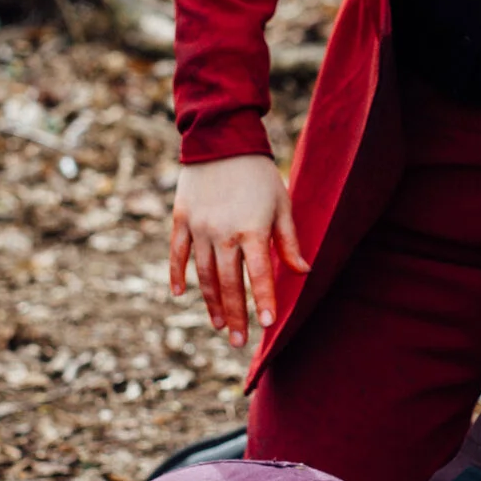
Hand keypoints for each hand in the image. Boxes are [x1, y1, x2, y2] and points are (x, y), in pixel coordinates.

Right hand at [169, 154, 308, 349]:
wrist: (221, 139)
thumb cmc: (258, 173)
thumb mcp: (281, 204)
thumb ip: (288, 241)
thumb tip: (303, 272)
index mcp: (252, 229)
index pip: (260, 274)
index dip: (264, 300)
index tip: (269, 324)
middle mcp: (223, 233)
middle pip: (229, 283)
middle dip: (236, 314)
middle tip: (239, 341)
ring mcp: (199, 227)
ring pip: (204, 274)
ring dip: (211, 302)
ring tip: (219, 325)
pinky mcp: (182, 219)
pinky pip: (177, 254)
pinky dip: (177, 275)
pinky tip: (179, 295)